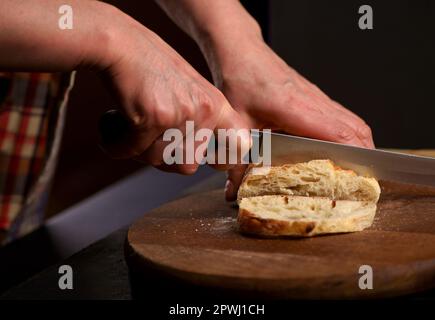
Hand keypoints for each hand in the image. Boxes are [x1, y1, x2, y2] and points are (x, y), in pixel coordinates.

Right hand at [97, 7, 249, 173]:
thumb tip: (196, 162)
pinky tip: (110, 132)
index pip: (237, 147)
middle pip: (187, 165)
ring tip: (126, 132)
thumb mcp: (188, 92)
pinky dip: (116, 146)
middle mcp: (204, 111)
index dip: (222, 160)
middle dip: (163, 160)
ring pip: (158, 160)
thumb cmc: (149, 68)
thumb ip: (197, 122)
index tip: (205, 160)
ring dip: (138, 151)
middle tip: (145, 144)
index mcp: (216, 106)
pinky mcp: (153, 117)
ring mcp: (180, 114)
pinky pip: (132, 150)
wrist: (120, 44)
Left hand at [210, 39, 374, 199]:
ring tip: (360, 168)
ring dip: (360, 143)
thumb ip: (236, 158)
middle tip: (364, 180)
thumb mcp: (235, 123)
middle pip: (355, 128)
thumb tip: (234, 191)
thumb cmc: (240, 80)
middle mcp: (313, 101)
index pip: (338, 133)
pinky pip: (341, 115)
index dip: (354, 156)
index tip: (361, 176)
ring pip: (352, 121)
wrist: (242, 52)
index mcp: (295, 108)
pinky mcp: (314, 96)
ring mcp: (316, 97)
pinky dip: (350, 132)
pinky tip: (342, 147)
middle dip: (365, 155)